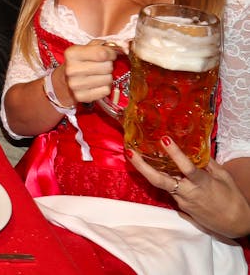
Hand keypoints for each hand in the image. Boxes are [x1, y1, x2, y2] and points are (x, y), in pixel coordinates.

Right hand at [62, 39, 119, 103]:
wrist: (63, 82)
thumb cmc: (80, 62)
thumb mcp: (86, 49)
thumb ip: (104, 45)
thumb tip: (125, 46)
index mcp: (72, 53)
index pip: (102, 53)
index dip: (111, 54)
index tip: (110, 55)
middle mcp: (71, 69)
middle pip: (107, 67)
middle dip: (108, 65)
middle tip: (102, 66)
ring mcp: (75, 84)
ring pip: (108, 79)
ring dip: (107, 77)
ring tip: (99, 75)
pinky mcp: (81, 96)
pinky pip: (105, 90)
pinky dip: (104, 87)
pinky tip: (97, 84)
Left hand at [127, 137, 249, 237]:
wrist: (234, 224)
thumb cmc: (232, 198)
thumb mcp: (223, 176)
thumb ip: (208, 162)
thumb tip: (195, 148)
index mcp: (202, 183)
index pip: (186, 167)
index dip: (175, 154)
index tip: (164, 139)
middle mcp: (188, 192)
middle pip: (160, 180)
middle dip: (142, 166)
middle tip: (130, 152)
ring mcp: (181, 201)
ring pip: (161, 184)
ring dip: (147, 170)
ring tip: (135, 155)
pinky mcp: (180, 206)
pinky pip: (169, 189)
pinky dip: (162, 178)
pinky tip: (154, 168)